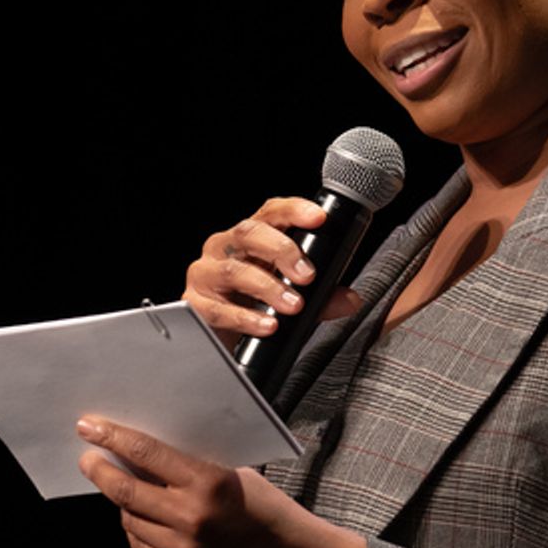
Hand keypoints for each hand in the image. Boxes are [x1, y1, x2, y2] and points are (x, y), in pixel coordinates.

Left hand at [76, 416, 363, 547]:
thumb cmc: (268, 510)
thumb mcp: (235, 474)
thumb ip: (191, 465)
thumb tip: (142, 452)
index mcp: (208, 481)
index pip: (146, 452)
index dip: (111, 437)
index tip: (89, 427)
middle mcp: (191, 515)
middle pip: (125, 489)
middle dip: (98, 470)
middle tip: (86, 458)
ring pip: (129, 519)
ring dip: (122, 502)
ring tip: (123, 489)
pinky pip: (142, 547)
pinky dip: (136, 529)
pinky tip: (141, 518)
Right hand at [183, 197, 361, 343]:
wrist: (216, 337)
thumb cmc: (253, 305)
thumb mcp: (290, 297)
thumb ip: (321, 297)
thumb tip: (351, 299)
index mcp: (250, 237)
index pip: (270, 212)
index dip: (294, 210)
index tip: (318, 218)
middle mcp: (224, 247)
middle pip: (249, 233)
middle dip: (281, 250)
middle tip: (307, 274)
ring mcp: (206, 273)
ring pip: (233, 270)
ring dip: (267, 288)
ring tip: (293, 306)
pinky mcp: (196, 303)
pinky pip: (219, 309)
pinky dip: (246, 318)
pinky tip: (268, 326)